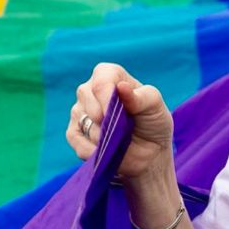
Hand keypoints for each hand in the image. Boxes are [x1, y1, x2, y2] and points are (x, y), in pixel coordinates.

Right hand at [67, 63, 173, 178]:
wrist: (149, 153)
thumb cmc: (152, 122)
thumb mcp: (155, 106)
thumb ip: (141, 96)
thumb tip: (121, 87)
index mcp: (110, 75)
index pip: (101, 79)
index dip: (107, 96)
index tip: (121, 114)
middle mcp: (90, 89)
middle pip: (88, 97)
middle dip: (109, 119)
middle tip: (125, 128)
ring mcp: (79, 111)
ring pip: (85, 121)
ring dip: (104, 136)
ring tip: (119, 139)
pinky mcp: (74, 132)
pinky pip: (76, 139)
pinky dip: (93, 150)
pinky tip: (106, 151)